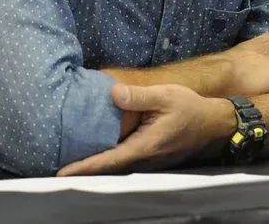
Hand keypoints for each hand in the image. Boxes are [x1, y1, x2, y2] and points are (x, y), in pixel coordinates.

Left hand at [57, 84, 234, 175]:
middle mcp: (143, 158)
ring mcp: (147, 160)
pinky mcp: (150, 155)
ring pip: (116, 166)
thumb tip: (113, 93)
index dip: (85, 167)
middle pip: (108, 169)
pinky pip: (124, 160)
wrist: (213, 122)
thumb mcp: (165, 96)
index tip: (62, 174)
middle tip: (56, 169)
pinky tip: (96, 152)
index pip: (108, 161)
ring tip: (70, 162)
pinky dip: (107, 160)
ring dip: (94, 166)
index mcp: (144, 146)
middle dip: (83, 169)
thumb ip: (139, 96)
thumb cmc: (190, 108)